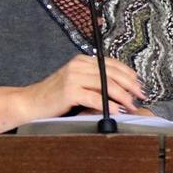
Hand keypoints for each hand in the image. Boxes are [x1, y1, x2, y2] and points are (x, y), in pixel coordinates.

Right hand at [16, 55, 146, 122]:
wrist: (30, 104)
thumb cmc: (55, 98)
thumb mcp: (78, 84)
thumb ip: (96, 83)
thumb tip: (123, 90)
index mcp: (82, 61)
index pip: (112, 64)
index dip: (129, 75)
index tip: (140, 85)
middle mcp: (78, 65)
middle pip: (113, 73)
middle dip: (131, 85)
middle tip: (142, 96)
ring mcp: (73, 77)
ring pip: (107, 84)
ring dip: (123, 97)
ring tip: (131, 105)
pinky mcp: (69, 91)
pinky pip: (95, 98)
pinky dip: (108, 105)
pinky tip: (115, 111)